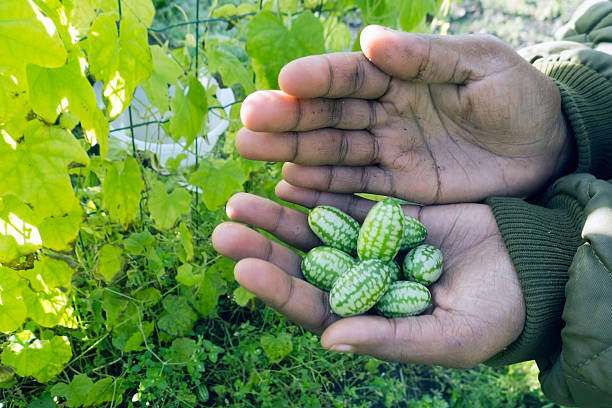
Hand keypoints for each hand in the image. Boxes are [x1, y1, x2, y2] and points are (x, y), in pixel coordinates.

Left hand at [212, 184, 525, 366]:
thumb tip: (330, 340)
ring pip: (314, 230)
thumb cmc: (497, 313)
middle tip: (227, 226)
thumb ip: (390, 339)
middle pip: (301, 265)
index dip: (278, 289)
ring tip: (242, 199)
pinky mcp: (386, 215)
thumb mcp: (449, 335)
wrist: (531, 267)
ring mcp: (370, 245)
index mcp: (368, 318)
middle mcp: (360, 281)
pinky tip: (287, 176)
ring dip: (279, 216)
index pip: (313, 307)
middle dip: (264, 246)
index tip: (245, 267)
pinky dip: (317, 190)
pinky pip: (344, 200)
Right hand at [237, 26, 573, 203]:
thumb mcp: (481, 64)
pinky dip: (322, 187)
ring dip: (293, 151)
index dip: (319, 78)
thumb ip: (427, 56)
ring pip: (333, 151)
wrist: (544, 147)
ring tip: (252, 151)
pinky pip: (355, 188)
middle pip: (330, 114)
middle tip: (247, 124)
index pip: (352, 74)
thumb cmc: (518, 96)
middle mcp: (385, 112)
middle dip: (289, 118)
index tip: (285, 82)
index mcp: (401, 75)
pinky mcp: (398, 188)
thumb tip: (371, 40)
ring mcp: (388, 151)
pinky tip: (289, 185)